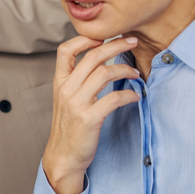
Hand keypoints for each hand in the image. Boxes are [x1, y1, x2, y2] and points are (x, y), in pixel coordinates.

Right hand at [41, 36, 142, 193]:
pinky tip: (135, 96)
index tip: (105, 37)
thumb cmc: (69, 128)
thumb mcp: (66, 100)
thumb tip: (99, 62)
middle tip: (132, 41)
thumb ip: (77, 81)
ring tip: (135, 73)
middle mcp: (66, 90)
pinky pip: (114, 98)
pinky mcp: (89, 118)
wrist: (63, 156)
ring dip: (125, 70)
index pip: (65, 50)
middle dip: (116, 44)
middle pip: (93, 56)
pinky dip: (129, 94)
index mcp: (59, 83)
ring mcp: (77, 104)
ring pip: (105, 73)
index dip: (85, 38)